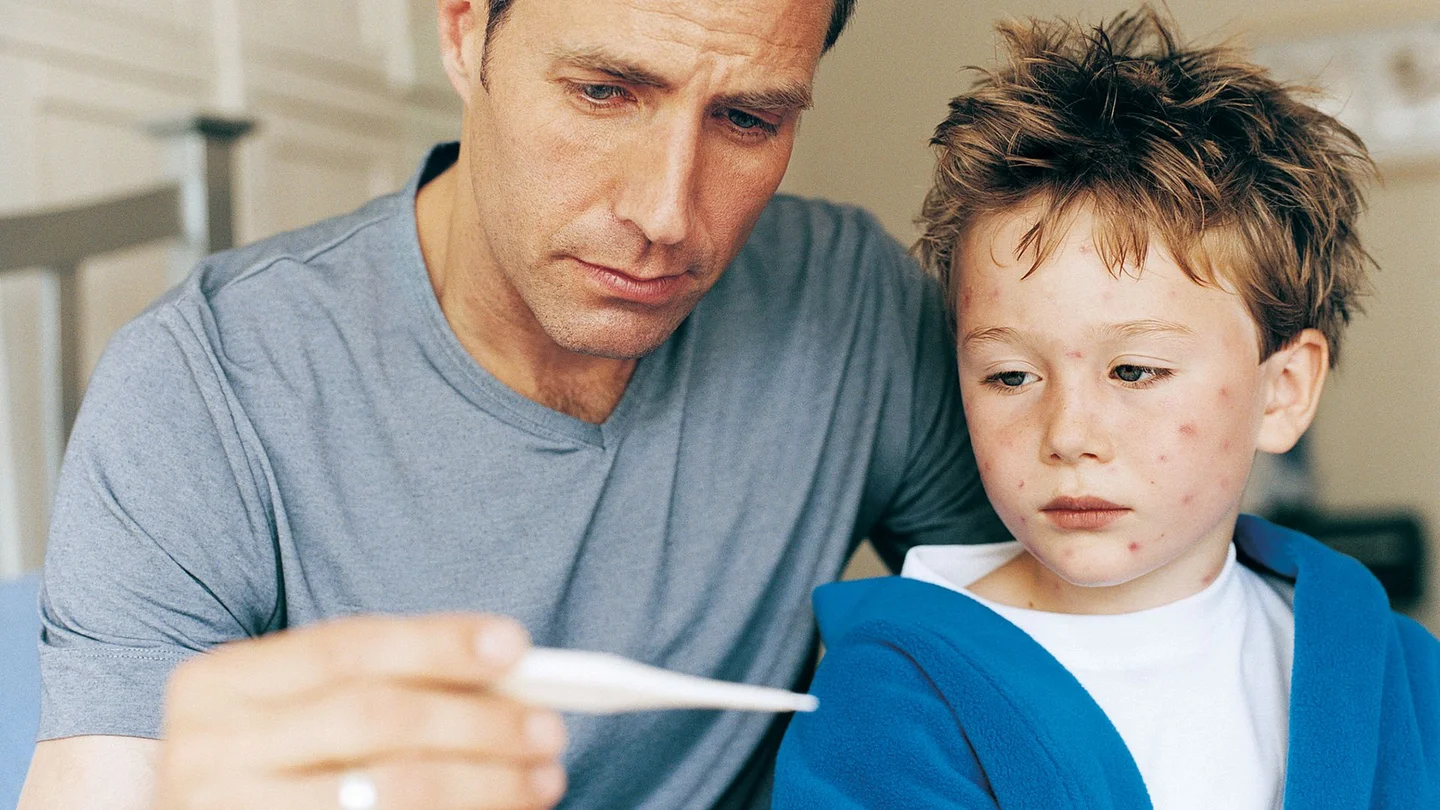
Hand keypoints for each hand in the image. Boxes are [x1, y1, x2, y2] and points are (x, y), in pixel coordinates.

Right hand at [153, 614, 566, 809]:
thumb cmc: (277, 759)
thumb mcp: (304, 706)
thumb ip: (385, 680)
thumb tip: (507, 670)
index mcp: (218, 683)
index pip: (346, 648)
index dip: (436, 643)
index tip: (515, 645)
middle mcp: (208, 751)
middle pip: (373, 719)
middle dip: (475, 721)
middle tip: (549, 728)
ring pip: (387, 792)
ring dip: (482, 783)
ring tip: (542, 778)